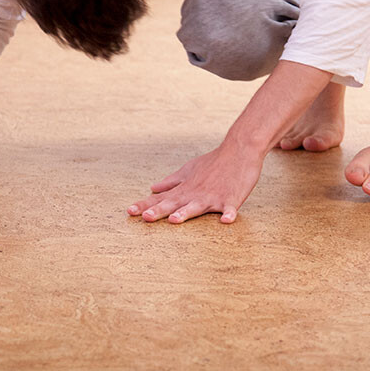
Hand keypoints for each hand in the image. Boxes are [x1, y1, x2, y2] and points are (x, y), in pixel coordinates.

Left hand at [128, 143, 263, 223]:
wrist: (240, 150)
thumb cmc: (214, 162)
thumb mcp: (189, 169)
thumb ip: (171, 181)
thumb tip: (152, 188)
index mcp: (185, 188)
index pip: (161, 198)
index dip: (145, 205)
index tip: (129, 211)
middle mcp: (195, 193)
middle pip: (174, 203)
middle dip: (159, 211)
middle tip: (145, 217)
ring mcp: (213, 196)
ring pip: (197, 206)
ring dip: (186, 212)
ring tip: (175, 220)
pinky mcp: (231, 198)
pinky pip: (230, 208)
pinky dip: (229, 213)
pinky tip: (226, 220)